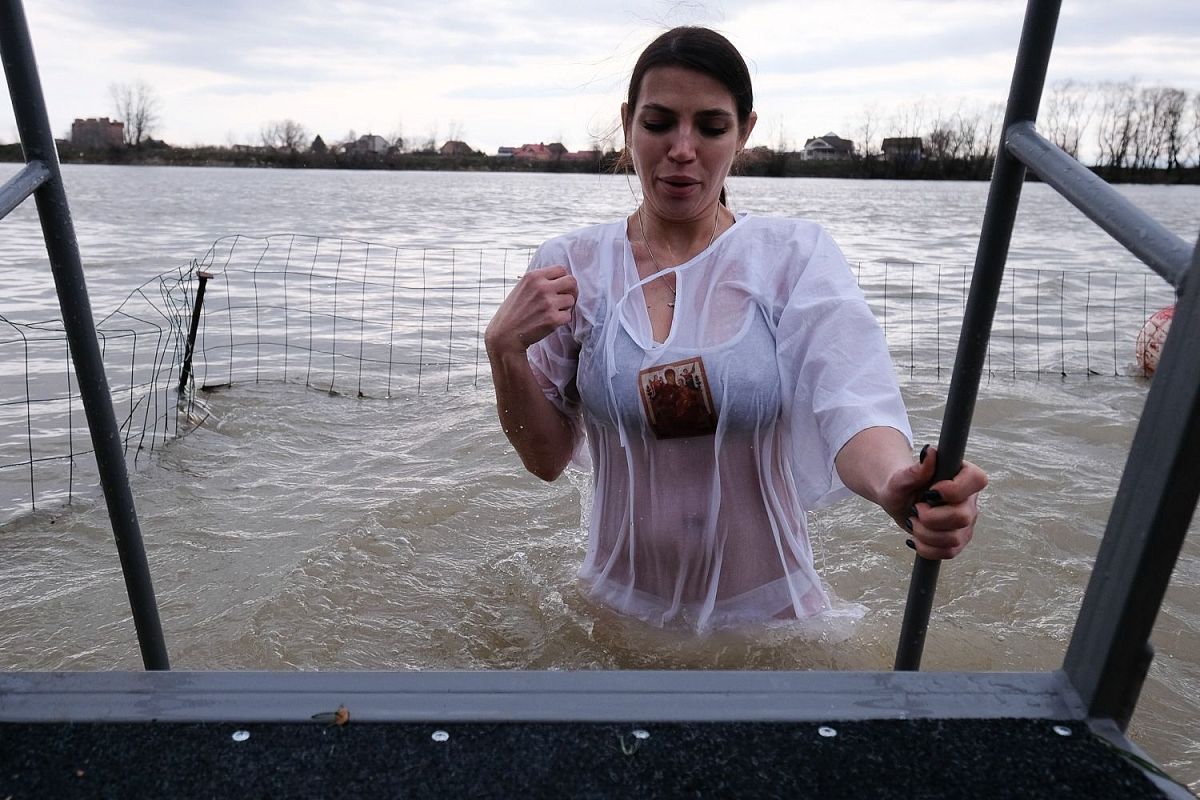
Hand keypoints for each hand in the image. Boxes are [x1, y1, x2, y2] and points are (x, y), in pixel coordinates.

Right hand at [485, 265, 577, 359]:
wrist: (505, 334)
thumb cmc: (514, 311)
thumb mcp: (522, 287)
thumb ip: (540, 280)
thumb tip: (562, 277)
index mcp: (533, 276)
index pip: (561, 269)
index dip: (564, 278)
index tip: (561, 287)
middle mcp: (541, 287)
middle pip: (572, 282)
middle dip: (572, 290)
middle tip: (565, 299)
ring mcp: (548, 303)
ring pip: (571, 300)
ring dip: (565, 307)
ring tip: (552, 312)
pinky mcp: (552, 319)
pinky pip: (568, 316)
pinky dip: (562, 320)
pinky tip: (550, 322)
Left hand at [881, 445, 987, 559]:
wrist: (899, 501)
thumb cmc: (901, 485)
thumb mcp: (901, 477)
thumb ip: (916, 469)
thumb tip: (930, 452)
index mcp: (963, 476)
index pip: (977, 480)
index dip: (954, 489)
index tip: (930, 491)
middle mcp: (969, 500)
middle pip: (962, 516)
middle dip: (930, 518)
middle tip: (916, 509)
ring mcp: (966, 522)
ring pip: (953, 538)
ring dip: (924, 533)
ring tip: (913, 522)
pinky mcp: (958, 540)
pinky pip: (948, 552)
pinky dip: (926, 548)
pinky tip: (916, 537)